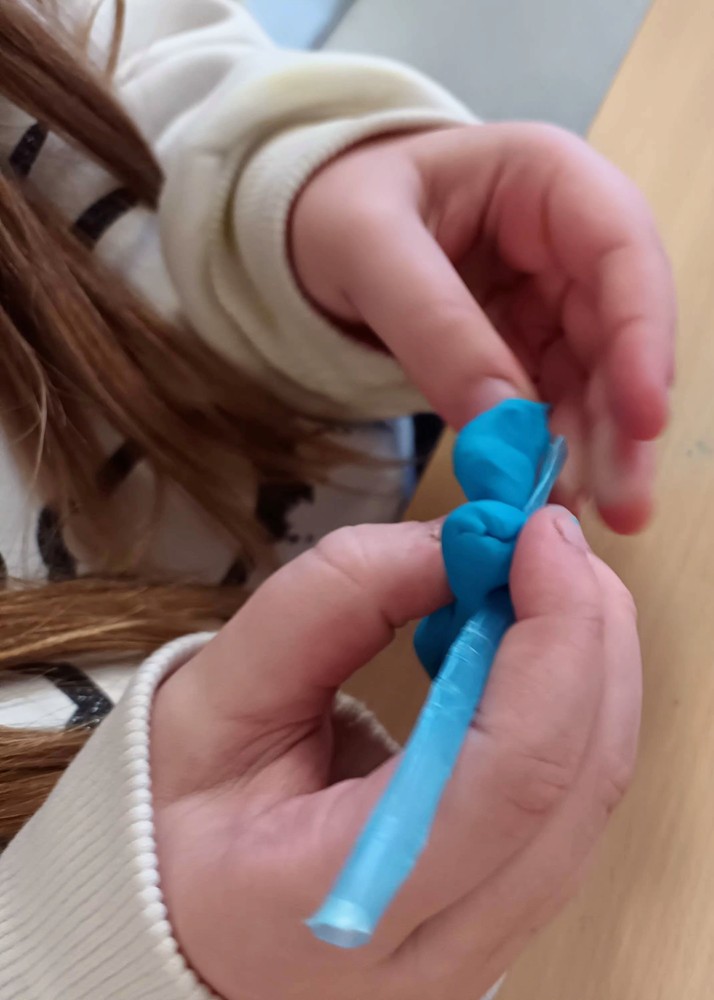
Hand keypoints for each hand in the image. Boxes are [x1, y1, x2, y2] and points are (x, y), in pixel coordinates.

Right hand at [152, 512, 640, 999]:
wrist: (187, 912)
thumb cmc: (181, 815)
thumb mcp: (213, 693)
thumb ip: (329, 604)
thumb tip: (454, 544)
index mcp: (334, 901)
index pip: (505, 779)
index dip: (553, 643)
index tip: (537, 536)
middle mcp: (434, 951)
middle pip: (577, 784)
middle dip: (586, 634)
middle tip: (541, 539)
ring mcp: (482, 949)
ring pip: (594, 794)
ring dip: (587, 662)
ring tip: (528, 582)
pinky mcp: (505, 919)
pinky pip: (573, 802)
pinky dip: (569, 703)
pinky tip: (517, 648)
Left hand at [291, 123, 675, 532]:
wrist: (308, 229)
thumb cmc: (335, 206)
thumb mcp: (367, 248)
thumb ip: (433, 326)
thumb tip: (502, 426)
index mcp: (546, 177)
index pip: (622, 249)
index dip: (643, 335)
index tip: (642, 418)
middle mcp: (566, 239)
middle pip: (620, 329)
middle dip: (622, 419)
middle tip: (623, 505)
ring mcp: (550, 297)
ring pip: (595, 377)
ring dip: (595, 449)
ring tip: (575, 515)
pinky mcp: (526, 345)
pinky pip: (552, 401)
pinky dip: (551, 449)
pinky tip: (546, 494)